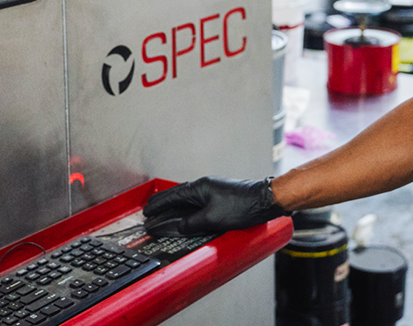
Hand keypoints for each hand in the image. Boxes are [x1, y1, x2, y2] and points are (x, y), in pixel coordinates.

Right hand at [143, 176, 287, 235]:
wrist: (265, 200)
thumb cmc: (242, 206)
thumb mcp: (212, 219)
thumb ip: (191, 224)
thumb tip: (177, 227)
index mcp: (199, 188)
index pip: (172, 196)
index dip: (158, 206)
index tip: (147, 212)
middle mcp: (205, 186)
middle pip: (177, 196)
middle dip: (163, 205)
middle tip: (150, 211)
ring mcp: (213, 191)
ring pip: (187, 200)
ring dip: (174, 208)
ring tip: (164, 214)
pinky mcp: (221, 198)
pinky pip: (197, 204)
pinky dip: (187, 210)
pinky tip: (187, 215)